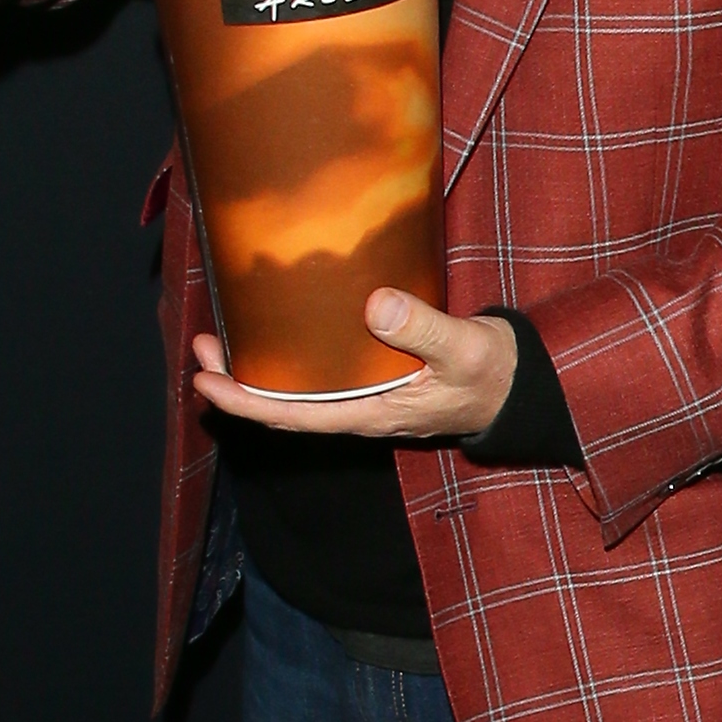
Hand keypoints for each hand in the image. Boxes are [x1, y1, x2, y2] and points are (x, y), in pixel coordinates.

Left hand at [191, 291, 516, 439]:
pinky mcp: (377, 377)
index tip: (206, 380)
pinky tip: (284, 328)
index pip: (294, 416)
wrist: (519, 385)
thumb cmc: (492, 372)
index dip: (245, 401)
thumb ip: (423, 328)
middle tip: (202, 344)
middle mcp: (359, 409)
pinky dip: (293, 353)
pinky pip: (322, 373)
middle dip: (239, 379)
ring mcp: (367, 395)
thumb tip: (374, 304)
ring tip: (226, 333)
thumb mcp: (463, 350)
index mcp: (371, 413)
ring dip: (262, 365)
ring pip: (300, 388)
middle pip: (285, 404)